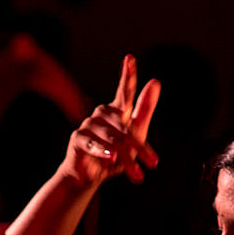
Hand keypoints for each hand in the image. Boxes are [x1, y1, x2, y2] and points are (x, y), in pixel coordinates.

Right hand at [59, 54, 160, 189]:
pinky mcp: (78, 138)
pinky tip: (111, 159)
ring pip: (114, 139)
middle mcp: (102, 113)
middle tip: (153, 164)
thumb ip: (145, 109)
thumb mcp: (136, 134)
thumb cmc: (114, 155)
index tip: (130, 57)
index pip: (125, 90)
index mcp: (118, 110)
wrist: (89, 177)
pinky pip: (94, 145)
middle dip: (140, 148)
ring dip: (127, 158)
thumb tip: (155, 81)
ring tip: (136, 174)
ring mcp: (89, 124)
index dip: (128, 74)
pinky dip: (104, 153)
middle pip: (126, 127)